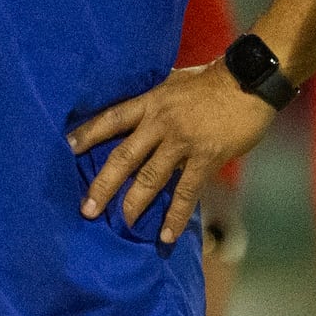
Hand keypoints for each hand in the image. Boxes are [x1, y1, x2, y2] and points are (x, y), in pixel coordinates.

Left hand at [69, 63, 275, 244]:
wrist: (249, 82)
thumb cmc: (213, 80)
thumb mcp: (175, 81)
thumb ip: (157, 99)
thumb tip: (140, 110)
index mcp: (151, 102)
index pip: (112, 118)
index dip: (88, 133)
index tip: (66, 148)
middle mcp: (161, 123)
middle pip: (124, 156)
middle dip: (103, 184)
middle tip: (87, 209)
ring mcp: (183, 142)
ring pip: (151, 178)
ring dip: (133, 204)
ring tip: (121, 224)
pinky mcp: (206, 157)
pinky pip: (186, 191)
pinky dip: (175, 215)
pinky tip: (165, 234)